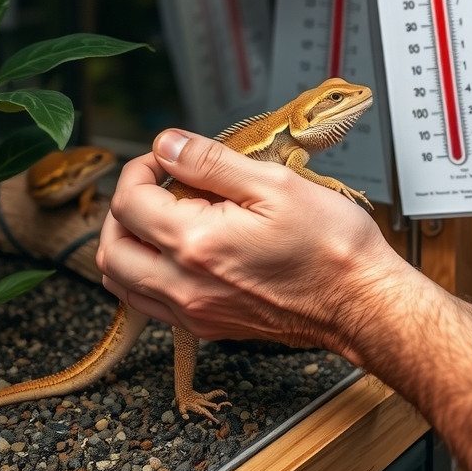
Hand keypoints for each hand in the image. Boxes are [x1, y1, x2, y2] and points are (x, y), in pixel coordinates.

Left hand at [96, 130, 407, 355]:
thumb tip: (169, 144)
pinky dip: (148, 272)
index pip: (130, 202)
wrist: (360, 302)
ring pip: (123, 282)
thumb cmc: (331, 245)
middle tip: (157, 183)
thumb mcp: (274, 183)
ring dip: (129, 243)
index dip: (141, 168)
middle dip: (123, 207)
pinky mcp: (208, 326)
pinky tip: (184, 249)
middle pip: (111, 248)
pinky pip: (151, 303)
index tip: (166, 156)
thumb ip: (211, 162)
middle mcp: (185, 285)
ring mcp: (194, 312)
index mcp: (197, 244)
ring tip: (165, 214)